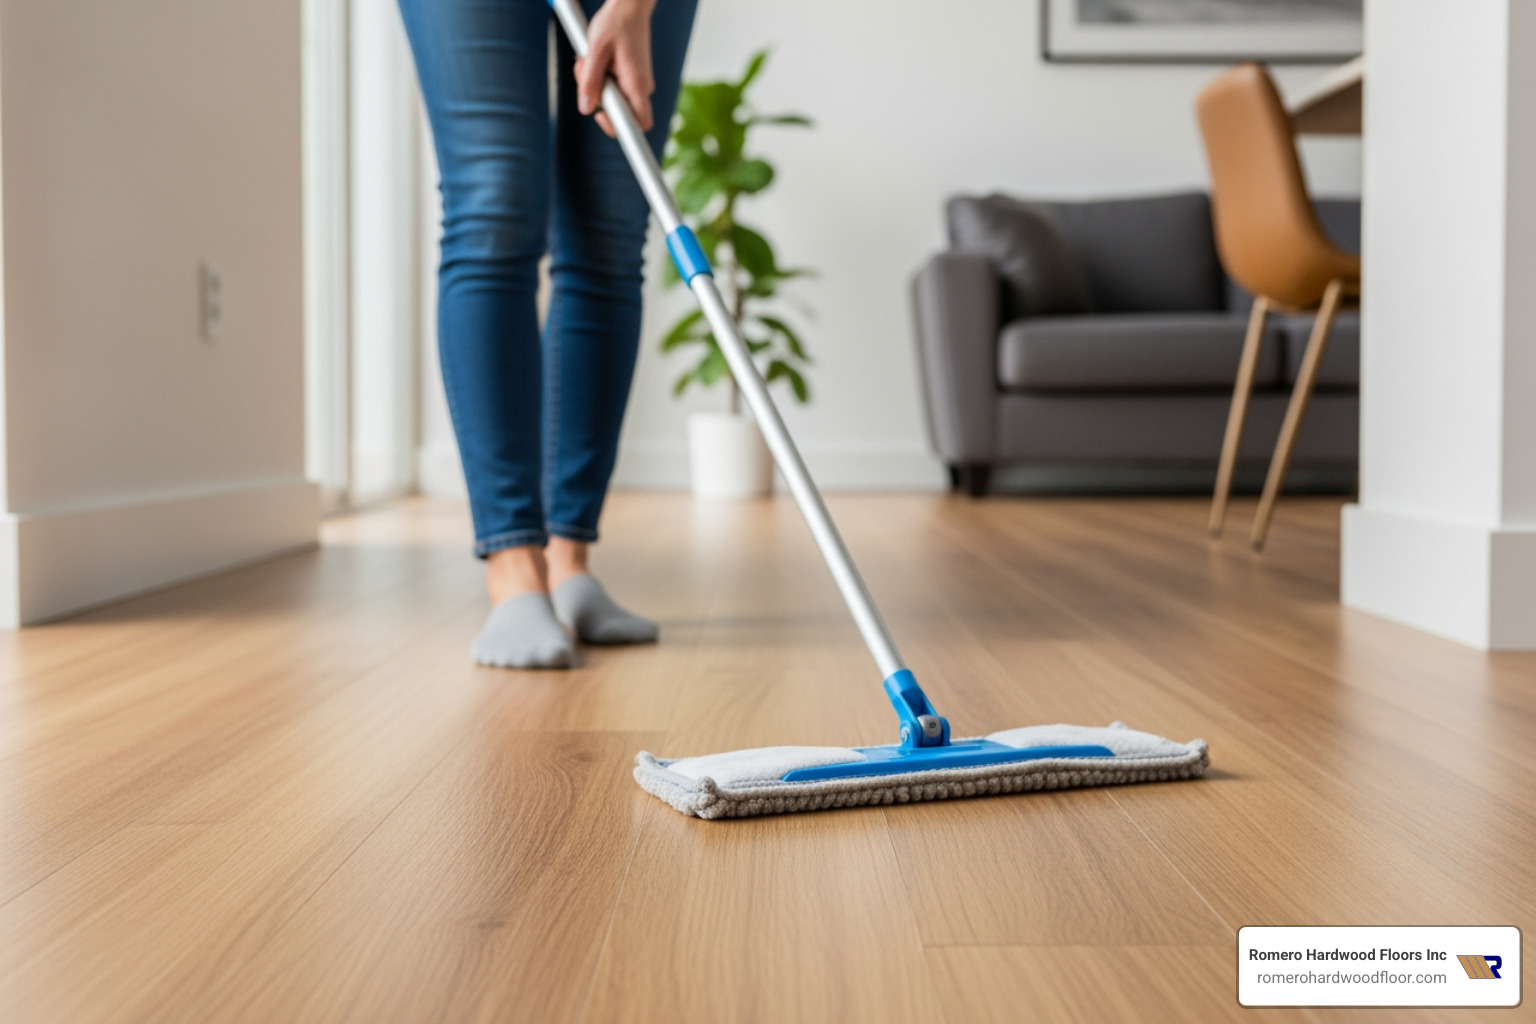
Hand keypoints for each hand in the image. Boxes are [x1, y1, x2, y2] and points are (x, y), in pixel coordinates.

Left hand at [575, 0, 657, 137]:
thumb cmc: (616, 23)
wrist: (629, 7)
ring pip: (612, 99)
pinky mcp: (629, 77)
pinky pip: (612, 88)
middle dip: (596, 99)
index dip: (619, 128)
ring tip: (587, 60)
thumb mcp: (596, 50)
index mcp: (637, 84)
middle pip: (618, 113)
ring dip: (594, 84)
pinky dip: (598, 77)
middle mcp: (640, 87)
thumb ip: (590, 81)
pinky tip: (594, 60)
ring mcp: (635, 83)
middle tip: (583, 74)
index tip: (600, 116)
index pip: (639, 124)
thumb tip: (586, 108)